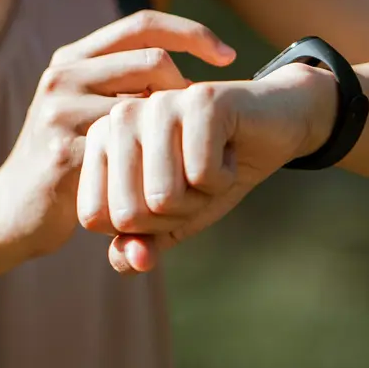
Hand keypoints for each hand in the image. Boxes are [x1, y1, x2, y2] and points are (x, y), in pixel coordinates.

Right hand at [0, 10, 236, 258]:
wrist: (12, 213)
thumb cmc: (64, 161)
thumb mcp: (82, 110)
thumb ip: (118, 83)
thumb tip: (179, 59)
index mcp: (70, 59)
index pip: (143, 23)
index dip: (192, 33)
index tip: (228, 56)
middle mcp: (62, 76)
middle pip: (153, 60)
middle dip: (187, 92)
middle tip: (197, 128)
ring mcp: (60, 113)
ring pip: (148, 105)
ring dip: (176, 131)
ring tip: (182, 157)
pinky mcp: (65, 154)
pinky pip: (134, 148)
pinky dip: (159, 162)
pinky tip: (163, 182)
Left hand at [77, 62, 337, 272]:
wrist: (272, 127)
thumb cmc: (211, 172)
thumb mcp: (172, 219)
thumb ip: (139, 245)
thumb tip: (129, 266)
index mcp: (99, 141)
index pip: (96, 218)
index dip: (141, 227)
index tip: (166, 198)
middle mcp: (120, 117)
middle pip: (129, 213)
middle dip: (173, 216)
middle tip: (194, 182)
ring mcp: (158, 105)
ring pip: (163, 198)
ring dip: (200, 199)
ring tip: (211, 166)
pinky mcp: (200, 101)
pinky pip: (202, 177)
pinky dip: (225, 178)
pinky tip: (229, 151)